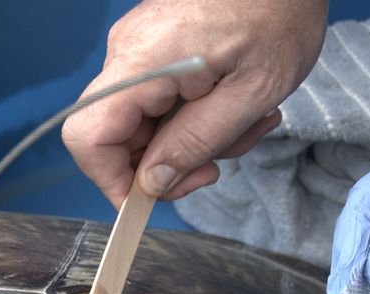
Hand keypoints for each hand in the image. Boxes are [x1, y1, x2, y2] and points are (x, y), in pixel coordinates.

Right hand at [62, 0, 327, 207]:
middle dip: (167, 162)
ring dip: (192, 140)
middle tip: (217, 165)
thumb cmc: (280, 10)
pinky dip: (195, 115)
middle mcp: (128, 52)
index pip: (88, 138)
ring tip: (248, 124)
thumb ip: (196, 142)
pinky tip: (236, 104)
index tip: (151, 198)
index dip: (110, 180)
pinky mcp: (156, 45)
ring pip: (144, 122)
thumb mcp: (250, 92)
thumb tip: (153, 183)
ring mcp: (140, 48)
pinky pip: (160, 99)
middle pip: (116, 136)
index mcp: (143, 62)